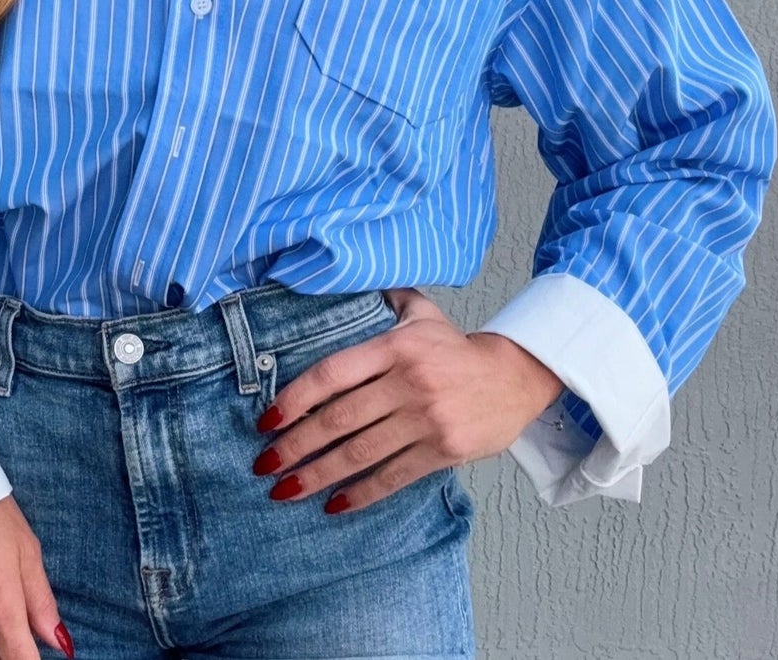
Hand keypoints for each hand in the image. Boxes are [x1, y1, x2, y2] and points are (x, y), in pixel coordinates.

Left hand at [251, 286, 564, 513]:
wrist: (514, 377)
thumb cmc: (455, 347)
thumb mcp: (420, 312)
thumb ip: (382, 296)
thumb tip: (341, 273)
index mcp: (394, 347)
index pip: (331, 373)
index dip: (295, 398)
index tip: (266, 420)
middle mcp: (407, 383)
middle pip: (339, 419)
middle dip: (296, 446)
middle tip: (263, 464)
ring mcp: (426, 419)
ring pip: (361, 453)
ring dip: (318, 475)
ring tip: (286, 490)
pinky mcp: (444, 450)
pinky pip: (394, 476)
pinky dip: (362, 494)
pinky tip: (334, 505)